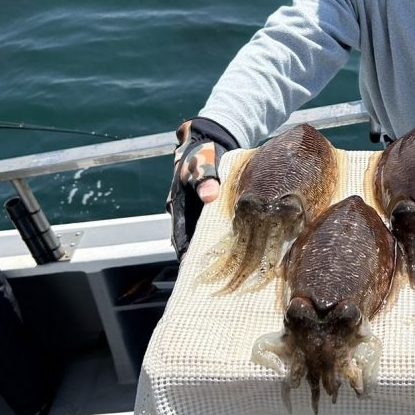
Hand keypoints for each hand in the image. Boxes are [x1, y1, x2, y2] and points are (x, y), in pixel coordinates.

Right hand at [166, 117, 235, 259]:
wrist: (210, 138)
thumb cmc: (202, 152)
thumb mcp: (203, 162)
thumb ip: (206, 178)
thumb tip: (209, 195)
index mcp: (178, 204)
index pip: (180, 236)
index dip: (187, 254)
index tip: (196, 271)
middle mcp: (184, 211)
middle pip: (192, 239)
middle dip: (202, 256)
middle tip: (218, 276)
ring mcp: (197, 210)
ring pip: (203, 234)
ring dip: (212, 246)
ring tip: (229, 266)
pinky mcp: (210, 207)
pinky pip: (214, 225)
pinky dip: (222, 234)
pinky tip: (237, 244)